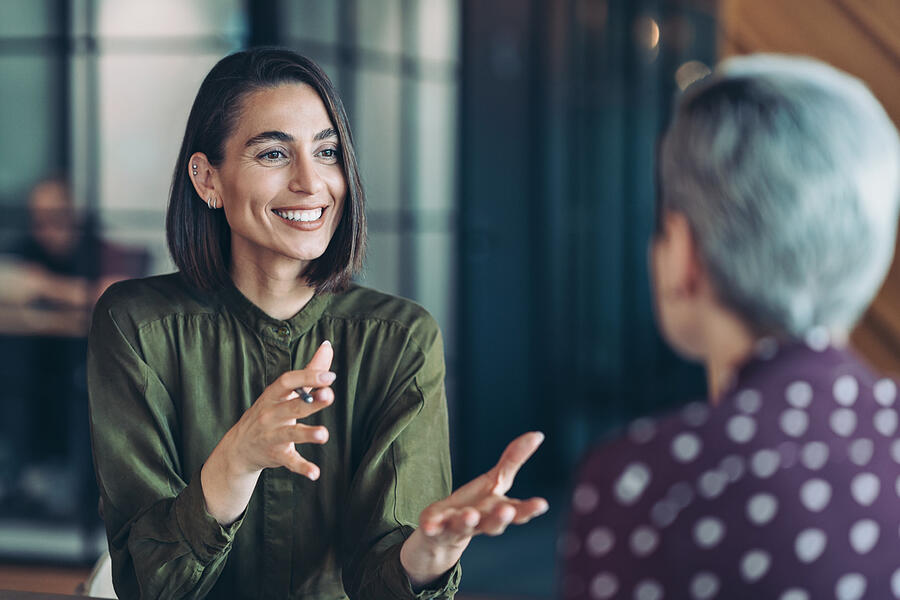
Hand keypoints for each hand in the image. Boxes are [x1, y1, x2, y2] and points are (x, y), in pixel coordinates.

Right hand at [224, 340, 335, 478]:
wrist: (239, 448)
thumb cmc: (269, 412)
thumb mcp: (284, 392)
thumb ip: (309, 371)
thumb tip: (328, 345)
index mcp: (274, 395)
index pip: (288, 381)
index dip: (307, 377)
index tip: (330, 376)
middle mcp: (270, 414)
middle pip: (292, 406)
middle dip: (310, 401)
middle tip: (330, 395)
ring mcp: (272, 436)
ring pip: (290, 434)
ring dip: (307, 434)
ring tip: (324, 435)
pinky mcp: (276, 455)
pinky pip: (290, 461)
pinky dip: (302, 467)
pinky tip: (316, 473)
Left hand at [400, 431, 548, 588]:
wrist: (443, 534)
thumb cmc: (477, 504)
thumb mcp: (495, 481)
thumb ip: (514, 460)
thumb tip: (539, 434)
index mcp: (496, 510)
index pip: (517, 512)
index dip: (529, 509)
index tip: (542, 504)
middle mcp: (480, 522)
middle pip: (492, 523)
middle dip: (499, 518)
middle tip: (506, 511)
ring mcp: (457, 526)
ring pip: (463, 526)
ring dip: (467, 521)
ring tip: (470, 515)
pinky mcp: (435, 528)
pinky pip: (433, 529)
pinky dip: (432, 528)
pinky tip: (428, 526)